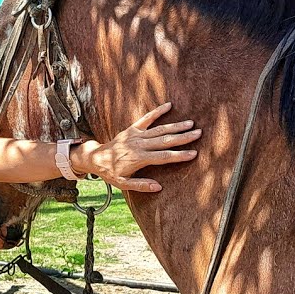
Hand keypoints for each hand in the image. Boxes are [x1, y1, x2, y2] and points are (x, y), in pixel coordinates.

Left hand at [72, 102, 199, 191]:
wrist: (96, 158)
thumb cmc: (111, 173)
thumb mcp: (123, 184)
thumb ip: (141, 185)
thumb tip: (158, 187)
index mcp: (139, 159)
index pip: (163, 157)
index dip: (179, 155)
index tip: (193, 153)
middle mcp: (139, 145)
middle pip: (165, 140)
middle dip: (183, 137)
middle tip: (198, 133)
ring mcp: (136, 135)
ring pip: (160, 129)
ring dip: (176, 126)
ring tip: (191, 123)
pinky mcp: (132, 129)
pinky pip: (146, 118)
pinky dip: (157, 111)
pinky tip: (169, 105)